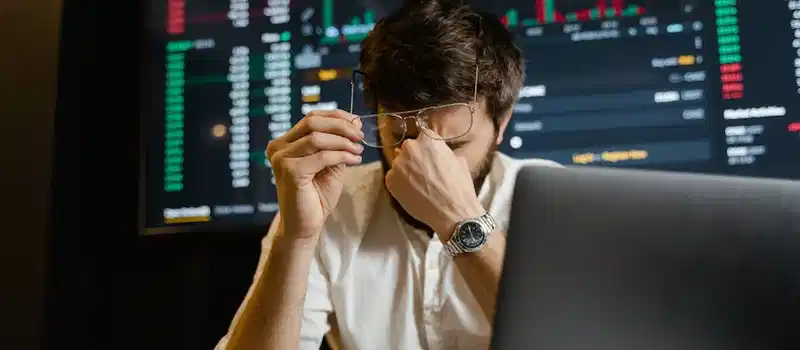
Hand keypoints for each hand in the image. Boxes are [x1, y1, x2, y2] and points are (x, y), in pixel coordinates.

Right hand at [267, 109, 363, 238]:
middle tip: (360, 136)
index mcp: (285, 142)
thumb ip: (338, 143)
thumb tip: (354, 121)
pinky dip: (341, 156)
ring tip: (358, 150)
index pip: (311, 118)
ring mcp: (282, 159)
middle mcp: (279, 147)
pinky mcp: (291, 172)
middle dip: (341, 126)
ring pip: (317, 138)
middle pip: (312, 122)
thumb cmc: (316, 196)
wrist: (305, 225)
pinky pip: (322, 156)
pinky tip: (354, 160)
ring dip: (343, 142)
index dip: (336, 116)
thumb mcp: (331, 164)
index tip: (356, 122)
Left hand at [385, 130, 484, 239]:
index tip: (428, 156)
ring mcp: (398, 164)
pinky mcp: (390, 181)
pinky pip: (393, 178)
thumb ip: (442, 152)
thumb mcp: (458, 160)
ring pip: (399, 164)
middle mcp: (409, 148)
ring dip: (406, 171)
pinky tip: (412, 192)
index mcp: (427, 139)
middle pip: (408, 149)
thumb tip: (437, 153)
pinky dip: (400, 184)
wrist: (452, 211)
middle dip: (414, 158)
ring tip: (418, 185)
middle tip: (424, 171)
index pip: (422, 136)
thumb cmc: (459, 186)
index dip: (426, 148)